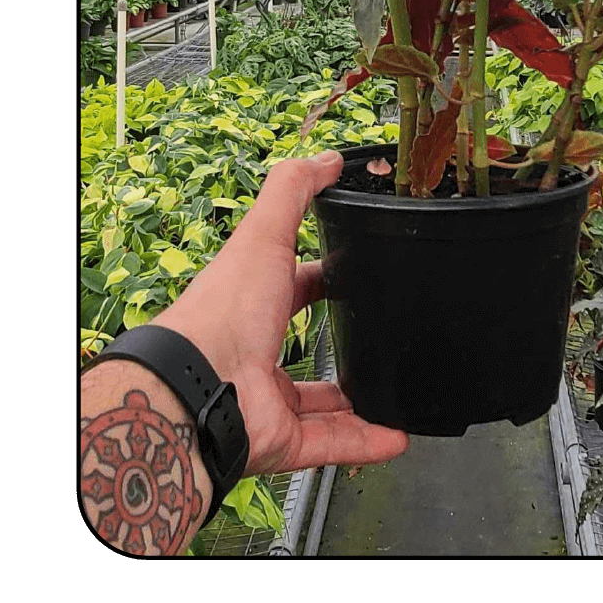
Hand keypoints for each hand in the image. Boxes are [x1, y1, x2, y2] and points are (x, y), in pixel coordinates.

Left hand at [152, 149, 410, 478]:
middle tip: (385, 336)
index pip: (294, 289)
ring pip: (323, 403)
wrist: (199, 389)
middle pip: (305, 349)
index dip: (324, 279)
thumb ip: (292, 192)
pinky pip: (332, 443)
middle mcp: (256, 356)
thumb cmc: (223, 311)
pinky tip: (400, 433)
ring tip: (403, 390)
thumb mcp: (262, 235)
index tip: (358, 272)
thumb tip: (325, 159)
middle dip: (344, 344)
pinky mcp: (281, 439)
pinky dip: (366, 441)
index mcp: (251, 307)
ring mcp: (268, 401)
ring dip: (362, 400)